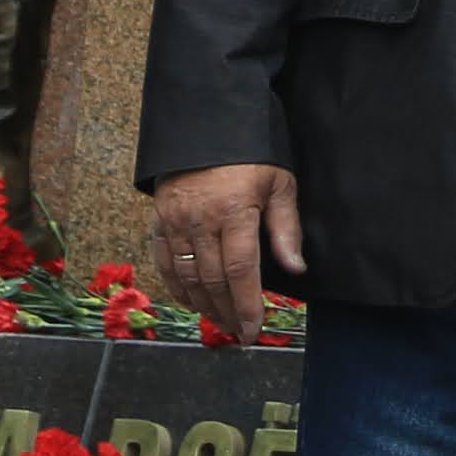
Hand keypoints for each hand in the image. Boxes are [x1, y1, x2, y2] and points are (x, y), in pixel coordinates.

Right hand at [149, 163, 300, 341]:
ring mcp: (176, 221)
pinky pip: (165, 262)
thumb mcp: (279, 183)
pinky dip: (177, 287)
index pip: (241, 271)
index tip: (253, 330)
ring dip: (204, 305)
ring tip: (220, 322)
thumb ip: (286, 228)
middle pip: (213, 280)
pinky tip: (191, 301)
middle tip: (239, 332)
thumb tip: (295, 268)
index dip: (247, 305)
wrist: (206, 122)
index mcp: (235, 211)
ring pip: (188, 276)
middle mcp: (201, 220)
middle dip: (227, 312)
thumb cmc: (250, 153)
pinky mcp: (160, 219)